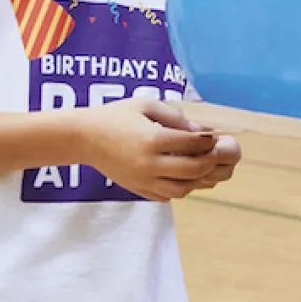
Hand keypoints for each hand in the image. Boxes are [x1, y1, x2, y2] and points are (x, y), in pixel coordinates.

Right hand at [76, 97, 236, 201]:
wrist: (84, 138)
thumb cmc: (116, 116)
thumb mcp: (145, 105)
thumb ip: (174, 116)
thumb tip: (201, 129)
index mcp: (153, 139)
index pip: (193, 144)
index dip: (209, 140)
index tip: (215, 136)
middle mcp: (150, 163)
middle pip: (194, 169)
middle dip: (211, 161)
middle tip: (216, 153)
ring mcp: (143, 180)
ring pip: (184, 189)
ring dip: (199, 179)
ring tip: (203, 167)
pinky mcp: (138, 190)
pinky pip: (168, 196)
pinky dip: (181, 188)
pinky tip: (184, 176)